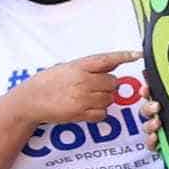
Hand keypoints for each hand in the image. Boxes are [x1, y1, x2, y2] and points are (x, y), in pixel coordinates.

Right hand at [19, 51, 138, 127]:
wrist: (31, 99)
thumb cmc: (50, 81)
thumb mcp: (68, 67)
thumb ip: (90, 66)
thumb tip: (114, 65)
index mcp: (79, 66)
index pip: (106, 59)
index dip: (124, 56)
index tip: (138, 54)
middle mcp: (82, 80)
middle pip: (113, 83)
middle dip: (107, 86)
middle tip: (92, 87)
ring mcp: (82, 97)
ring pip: (109, 99)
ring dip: (103, 99)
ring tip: (85, 97)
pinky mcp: (80, 113)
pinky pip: (102, 113)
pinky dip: (98, 112)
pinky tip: (84, 107)